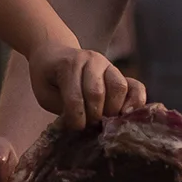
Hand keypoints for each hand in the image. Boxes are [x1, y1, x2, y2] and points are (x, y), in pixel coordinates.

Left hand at [27, 42, 145, 131]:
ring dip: (111, 110)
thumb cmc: (49, 78)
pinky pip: (136, 87)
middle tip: (87, 125)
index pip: (75, 96)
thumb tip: (85, 125)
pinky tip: (127, 114)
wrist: (55, 55)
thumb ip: (64, 107)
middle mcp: (92, 61)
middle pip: (97, 93)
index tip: (73, 127)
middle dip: (92, 116)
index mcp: (69, 64)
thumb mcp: (46, 93)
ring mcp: (109, 66)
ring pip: (119, 88)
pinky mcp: (120, 74)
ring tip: (103, 120)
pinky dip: (136, 102)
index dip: (75, 118)